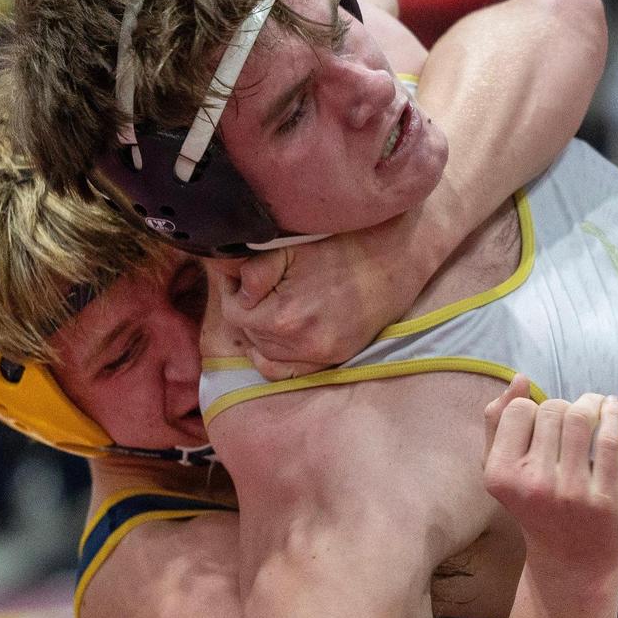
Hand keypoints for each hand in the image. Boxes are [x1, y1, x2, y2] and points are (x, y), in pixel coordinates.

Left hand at [217, 217, 429, 379]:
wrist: (396, 256)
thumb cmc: (343, 244)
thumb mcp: (290, 247)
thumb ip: (250, 266)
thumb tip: (221, 272)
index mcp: (285, 317)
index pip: (234, 313)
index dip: (234, 290)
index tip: (244, 274)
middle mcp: (302, 346)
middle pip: (248, 334)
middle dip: (247, 309)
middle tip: (258, 285)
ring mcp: (321, 357)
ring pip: (265, 353)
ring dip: (260, 331)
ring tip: (272, 303)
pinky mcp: (335, 359)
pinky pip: (288, 372)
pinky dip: (275, 356)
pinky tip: (279, 333)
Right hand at [483, 375, 617, 586]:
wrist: (570, 560)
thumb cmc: (534, 506)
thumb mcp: (501, 470)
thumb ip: (498, 423)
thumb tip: (519, 378)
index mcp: (500, 474)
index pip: (518, 410)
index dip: (532, 410)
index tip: (542, 427)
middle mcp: (532, 483)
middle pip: (551, 408)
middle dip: (563, 406)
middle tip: (570, 422)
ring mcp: (570, 491)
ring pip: (581, 416)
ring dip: (590, 402)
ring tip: (595, 407)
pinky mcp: (605, 496)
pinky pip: (610, 437)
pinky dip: (613, 412)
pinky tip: (612, 407)